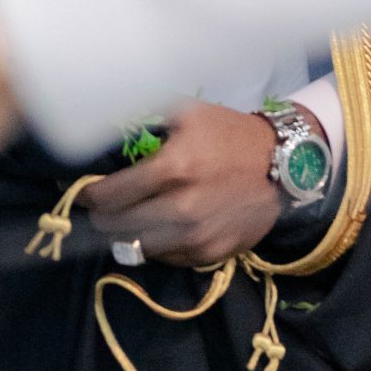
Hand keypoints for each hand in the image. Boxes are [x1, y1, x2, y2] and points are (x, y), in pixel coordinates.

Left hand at [86, 102, 287, 266]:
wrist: (284, 165)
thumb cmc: (230, 135)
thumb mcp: (186, 112)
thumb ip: (144, 118)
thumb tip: (102, 125)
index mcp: (173, 168)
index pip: (109, 195)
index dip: (90, 195)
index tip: (86, 192)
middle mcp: (182, 208)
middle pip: (117, 228)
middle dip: (102, 218)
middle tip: (101, 209)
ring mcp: (197, 237)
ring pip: (138, 249)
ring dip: (125, 236)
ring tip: (124, 221)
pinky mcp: (211, 254)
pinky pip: (167, 258)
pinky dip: (156, 246)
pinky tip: (157, 229)